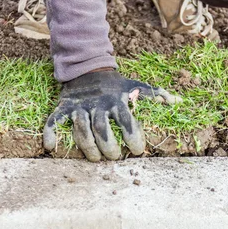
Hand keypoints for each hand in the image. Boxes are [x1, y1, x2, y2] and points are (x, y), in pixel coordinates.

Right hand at [43, 70, 180, 160]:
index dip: (132, 136)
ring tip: (95, 159)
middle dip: (108, 146)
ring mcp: (80, 107)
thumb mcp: (137, 86)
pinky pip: (54, 120)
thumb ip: (156, 95)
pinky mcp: (64, 107)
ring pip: (81, 129)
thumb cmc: (117, 86)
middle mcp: (98, 105)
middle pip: (102, 129)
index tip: (137, 151)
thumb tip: (177, 102)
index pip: (126, 120)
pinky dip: (50, 133)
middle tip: (114, 158)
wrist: (88, 69)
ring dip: (87, 147)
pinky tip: (51, 149)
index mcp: (118, 101)